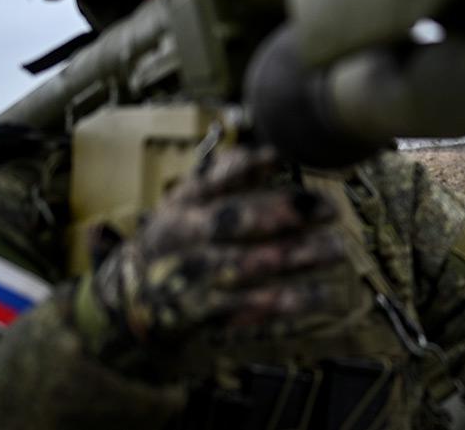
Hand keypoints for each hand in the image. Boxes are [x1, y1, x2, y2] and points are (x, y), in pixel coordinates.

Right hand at [87, 145, 344, 348]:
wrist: (127, 299)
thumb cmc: (175, 240)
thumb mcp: (186, 202)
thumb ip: (225, 176)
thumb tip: (272, 153)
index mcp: (183, 203)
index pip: (214, 179)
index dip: (247, 166)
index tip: (282, 157)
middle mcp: (184, 235)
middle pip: (234, 220)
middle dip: (283, 212)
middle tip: (330, 208)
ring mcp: (191, 274)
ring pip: (247, 263)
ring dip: (295, 256)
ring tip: (337, 249)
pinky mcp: (202, 311)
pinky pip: (249, 306)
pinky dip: (287, 302)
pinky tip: (321, 295)